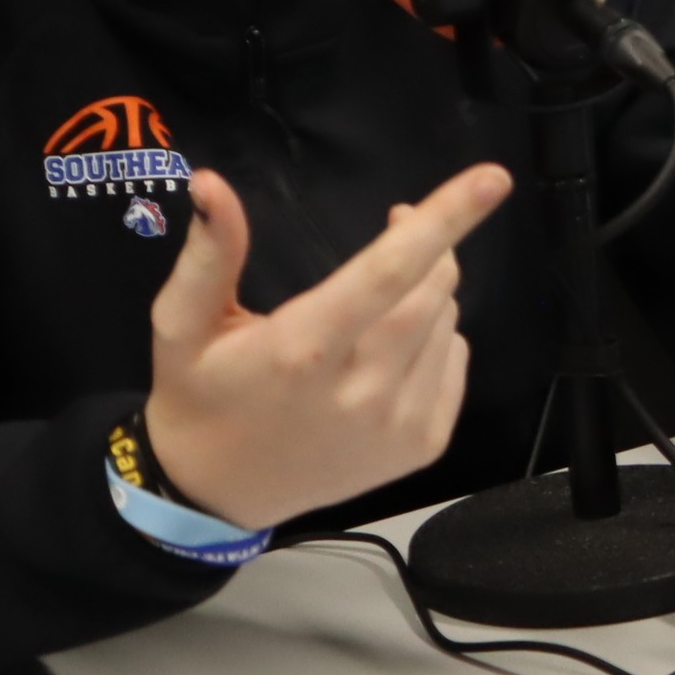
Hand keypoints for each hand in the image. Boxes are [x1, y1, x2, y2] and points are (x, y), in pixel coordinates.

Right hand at [141, 165, 509, 529]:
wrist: (215, 495)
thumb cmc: (199, 396)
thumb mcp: (183, 325)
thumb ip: (208, 254)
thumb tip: (210, 182)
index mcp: (302, 351)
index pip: (387, 273)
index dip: (443, 222)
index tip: (492, 179)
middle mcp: (360, 392)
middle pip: (431, 294)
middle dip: (430, 245)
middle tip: (401, 219)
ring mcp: (397, 426)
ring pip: (446, 325)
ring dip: (431, 291)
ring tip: (381, 297)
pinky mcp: (421, 448)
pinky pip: (455, 364)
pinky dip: (439, 338)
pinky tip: (392, 347)